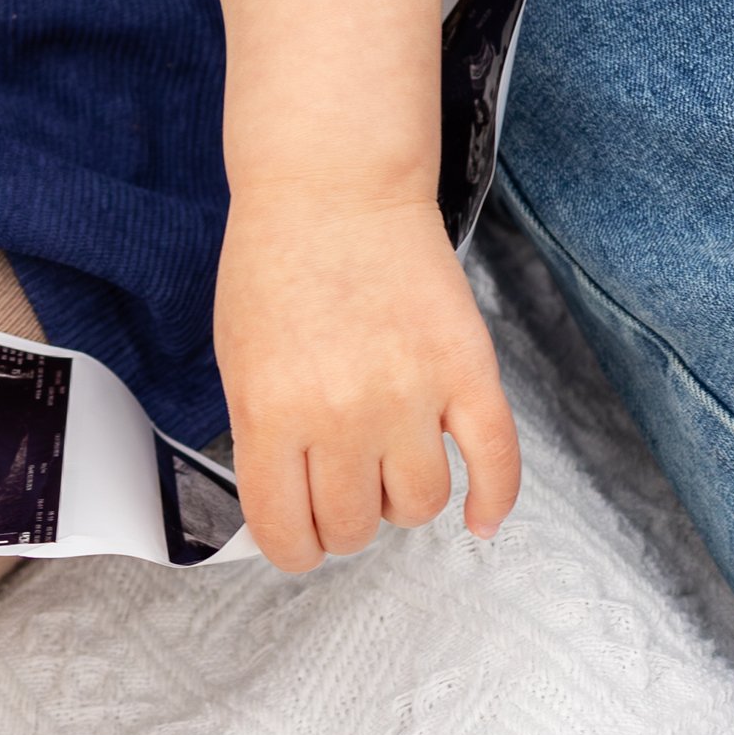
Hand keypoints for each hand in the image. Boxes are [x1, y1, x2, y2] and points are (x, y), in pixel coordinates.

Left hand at [213, 184, 518, 570]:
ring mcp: (412, 393)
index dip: (295, 548)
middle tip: (344, 488)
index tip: (302, 538)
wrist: (333, 186)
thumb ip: (263, 439)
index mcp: (271, 412)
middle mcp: (342, 413)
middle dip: (346, 521)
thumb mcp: (237, 360)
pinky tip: (479, 518)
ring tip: (391, 466)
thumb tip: (291, 511)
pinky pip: (496, 463)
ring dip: (405, 501)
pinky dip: (492, 502)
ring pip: (421, 505)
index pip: (286, 532)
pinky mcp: (468, 370)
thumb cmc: (275, 265)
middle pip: (355, 525)